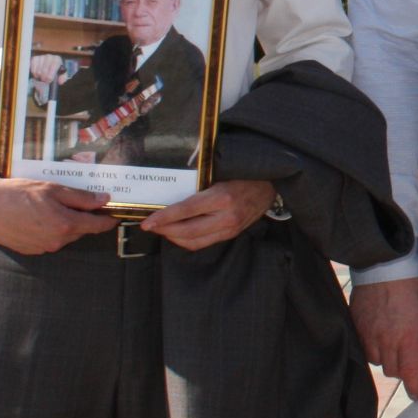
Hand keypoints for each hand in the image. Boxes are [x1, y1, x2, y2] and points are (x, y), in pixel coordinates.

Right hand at [0, 177, 113, 253]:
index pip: (97, 226)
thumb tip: (104, 200)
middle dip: (83, 218)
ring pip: (66, 235)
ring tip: (51, 206)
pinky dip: (50, 230)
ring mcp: (43, 248)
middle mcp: (57, 240)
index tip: (114, 213)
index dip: (107, 219)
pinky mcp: (32, 250)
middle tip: (75, 201)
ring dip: (65, 223)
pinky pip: (50, 240)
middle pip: (81, 230)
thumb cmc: (18, 193)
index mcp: (65, 224)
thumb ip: (80, 197)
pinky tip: (39, 217)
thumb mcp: (52, 188)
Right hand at [28, 53, 66, 102]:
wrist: (49, 70)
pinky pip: (33, 66)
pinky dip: (34, 72)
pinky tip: (37, 75)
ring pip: (39, 68)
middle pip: (45, 67)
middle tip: (45, 81)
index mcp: (57, 59)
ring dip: (39, 75)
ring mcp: (41, 57)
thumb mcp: (61, 75)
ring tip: (41, 78)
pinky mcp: (35, 58)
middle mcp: (49, 56)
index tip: (49, 80)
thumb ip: (62, 78)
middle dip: (44, 76)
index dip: (51, 73)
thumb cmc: (56, 72)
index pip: (54, 64)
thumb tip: (60, 81)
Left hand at [140, 179, 276, 250]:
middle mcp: (227, 216)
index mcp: (222, 197)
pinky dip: (186, 240)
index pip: (186, 210)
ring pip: (194, 241)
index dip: (164, 218)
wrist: (270, 185)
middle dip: (164, 230)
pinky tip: (178, 233)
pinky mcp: (231, 234)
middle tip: (150, 226)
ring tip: (162, 229)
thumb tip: (169, 194)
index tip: (147, 222)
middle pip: (187, 231)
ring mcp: (230, 228)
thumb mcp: (221, 174)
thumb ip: (198, 186)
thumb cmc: (243, 175)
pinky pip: (203, 243)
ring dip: (174, 237)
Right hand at [350, 277, 417, 398]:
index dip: (415, 387)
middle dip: (401, 370)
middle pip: (393, 371)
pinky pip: (364, 349)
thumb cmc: (412, 289)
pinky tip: (378, 337)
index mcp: (409, 337)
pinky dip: (372, 348)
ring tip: (392, 345)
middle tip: (407, 361)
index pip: (411, 373)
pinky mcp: (357, 328)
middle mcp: (388, 340)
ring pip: (377, 362)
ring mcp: (370, 335)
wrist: (386, 267)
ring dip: (386, 358)